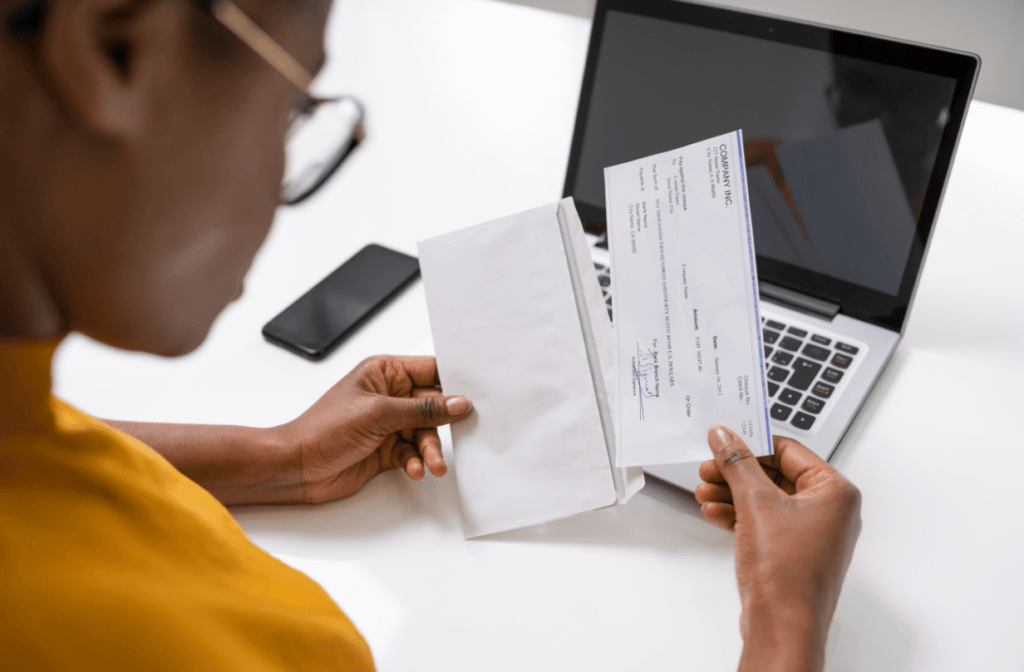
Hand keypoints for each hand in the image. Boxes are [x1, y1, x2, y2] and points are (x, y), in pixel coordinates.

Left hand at [276, 355, 472, 502]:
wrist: (295, 467)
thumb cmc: (322, 430)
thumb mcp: (378, 414)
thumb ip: (423, 410)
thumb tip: (459, 403)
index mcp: (384, 372)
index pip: (431, 371)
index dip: (455, 382)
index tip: (476, 396)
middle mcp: (389, 395)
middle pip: (433, 406)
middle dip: (443, 425)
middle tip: (458, 438)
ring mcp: (387, 423)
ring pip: (425, 433)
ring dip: (430, 450)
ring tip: (432, 464)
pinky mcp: (386, 448)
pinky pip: (412, 453)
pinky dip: (415, 462)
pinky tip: (412, 469)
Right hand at [695, 426, 861, 671]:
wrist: (782, 626)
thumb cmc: (788, 575)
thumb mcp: (756, 504)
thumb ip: (738, 463)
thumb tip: (725, 437)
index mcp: (835, 492)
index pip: (788, 450)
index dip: (752, 444)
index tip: (723, 440)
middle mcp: (829, 511)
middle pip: (775, 474)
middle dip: (736, 472)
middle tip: (708, 468)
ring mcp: (812, 533)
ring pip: (766, 499)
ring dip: (732, 493)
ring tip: (704, 492)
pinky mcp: (793, 551)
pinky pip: (765, 521)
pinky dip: (739, 514)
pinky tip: (715, 512)